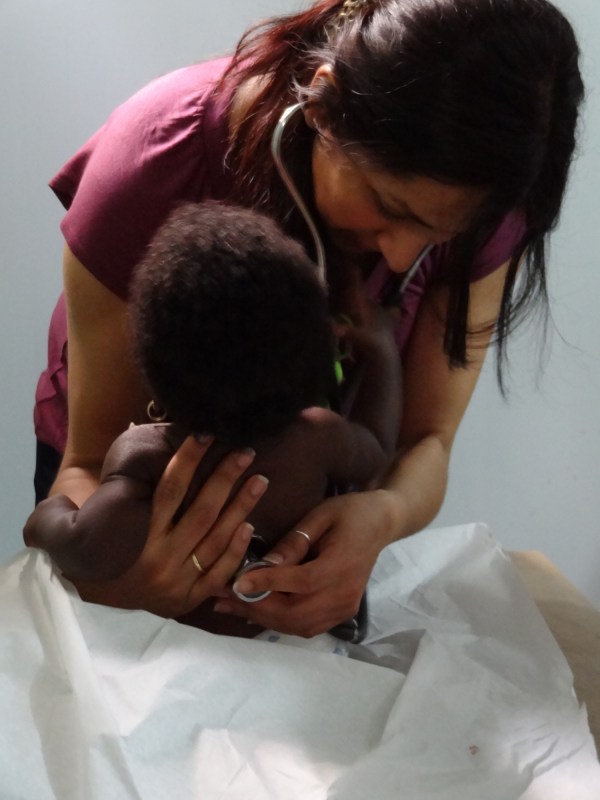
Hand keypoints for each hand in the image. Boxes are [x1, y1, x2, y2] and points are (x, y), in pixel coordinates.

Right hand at [74, 436, 268, 615]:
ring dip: (242, 506)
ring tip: (260, 478)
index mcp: (136, 538)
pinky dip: (238, 548)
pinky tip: (250, 524)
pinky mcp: (190, 599)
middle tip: (245, 452)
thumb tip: (91, 470)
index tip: (206, 436)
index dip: (188, 461)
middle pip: (201, 511)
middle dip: (226, 478)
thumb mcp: (84, 532)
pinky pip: (221, 572)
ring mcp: (178, 581)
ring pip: (217, 538)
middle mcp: (159, 559)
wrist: (93, 614)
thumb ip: (82, 508)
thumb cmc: (97, 560)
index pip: (168, 491)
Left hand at [213, 490, 396, 636]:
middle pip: (296, 612)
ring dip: (261, 618)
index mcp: (343, 564)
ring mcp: (345, 608)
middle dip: (256, 606)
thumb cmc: (349, 512)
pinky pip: (305, 626)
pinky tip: (253, 611)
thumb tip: (264, 564)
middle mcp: (346, 593)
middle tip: (221, 596)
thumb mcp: (320, 515)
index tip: (236, 582)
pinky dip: (277, 622)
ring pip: (297, 625)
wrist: (381, 524)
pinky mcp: (341, 613)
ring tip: (229, 605)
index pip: (302, 581)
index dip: (268, 584)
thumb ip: (295, 541)